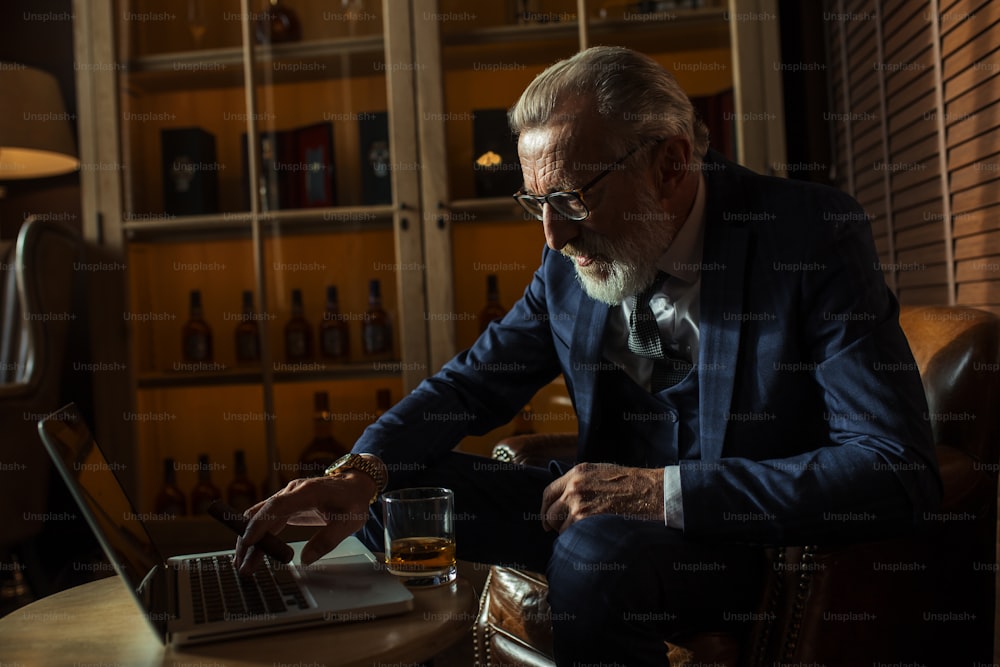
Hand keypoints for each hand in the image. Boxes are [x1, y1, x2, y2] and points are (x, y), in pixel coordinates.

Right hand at [232, 470, 374, 575]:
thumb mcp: (350, 522)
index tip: (247, 541)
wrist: (355, 484)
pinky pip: (267, 520)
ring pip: (261, 518)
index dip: (259, 523)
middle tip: (242, 564)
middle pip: (262, 514)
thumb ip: (328, 540)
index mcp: (308, 492)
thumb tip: (305, 560)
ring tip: (243, 565)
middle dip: (249, 539)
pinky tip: (252, 552)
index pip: (276, 506)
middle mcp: (293, 492)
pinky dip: (258, 536)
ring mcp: (288, 497)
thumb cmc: (353, 500)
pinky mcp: (287, 505)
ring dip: (250, 540)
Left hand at [540, 462, 663, 532]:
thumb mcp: (600, 471)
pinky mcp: (588, 521)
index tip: (547, 519)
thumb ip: (579, 481)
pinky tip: (591, 537)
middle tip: (562, 531)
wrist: (650, 492)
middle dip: (555, 524)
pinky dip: (579, 540)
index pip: (548, 493)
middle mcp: (574, 488)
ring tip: (587, 532)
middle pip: (550, 513)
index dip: (545, 509)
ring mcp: (579, 506)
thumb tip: (565, 498)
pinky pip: (573, 536)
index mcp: (576, 474)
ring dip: (570, 533)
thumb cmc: (631, 483)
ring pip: (562, 528)